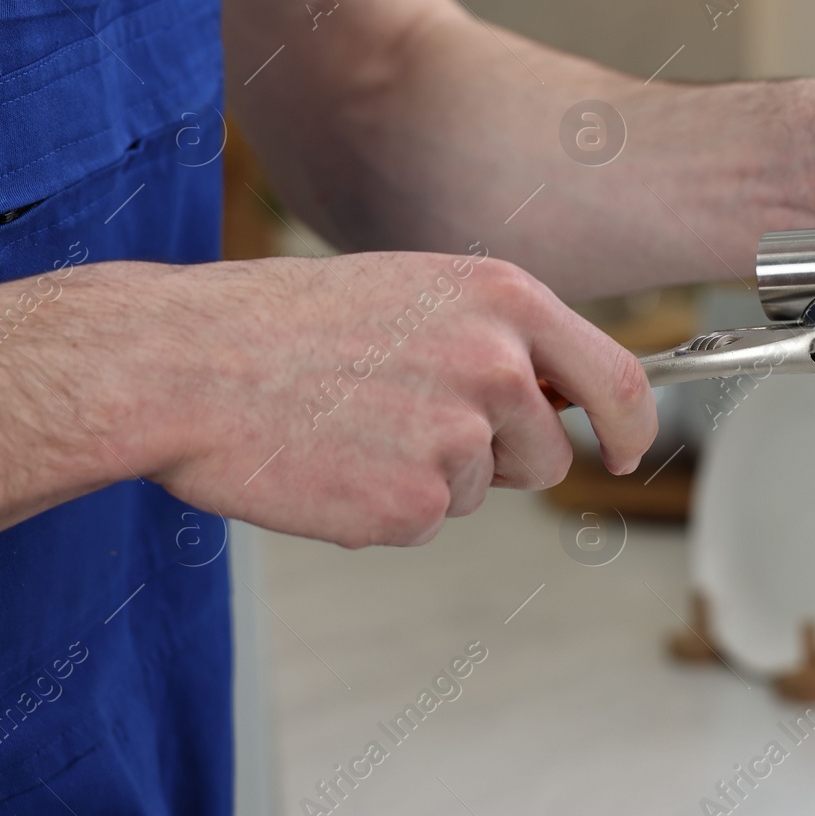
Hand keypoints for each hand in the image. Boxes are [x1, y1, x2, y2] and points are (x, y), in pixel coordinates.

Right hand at [90, 254, 652, 546]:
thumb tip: (560, 395)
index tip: (621, 449)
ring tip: (355, 427)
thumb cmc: (288, 322)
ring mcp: (458, 438)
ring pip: (481, 490)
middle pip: (547, 455)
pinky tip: (333, 462)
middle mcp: (498, 366)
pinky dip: (383, 508)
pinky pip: (425, 523)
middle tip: (412, 425)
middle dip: (500, 459)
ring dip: (432, 477)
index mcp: (505, 300)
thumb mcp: (418, 292)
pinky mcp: (413, 504)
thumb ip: (501, 337)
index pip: (619, 380)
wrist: (185, 364)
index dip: (630, 426)